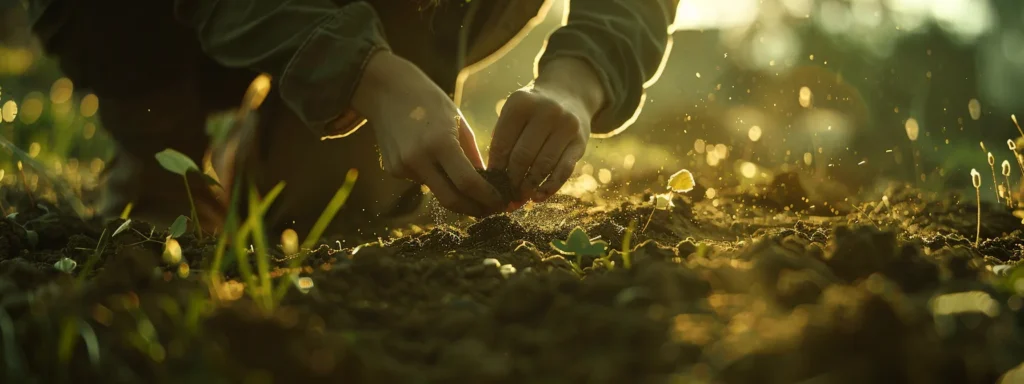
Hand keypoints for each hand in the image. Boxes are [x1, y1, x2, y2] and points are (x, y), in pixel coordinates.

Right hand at [352, 51, 503, 215]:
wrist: (386, 92)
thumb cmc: (430, 102)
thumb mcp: (458, 122)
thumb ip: (472, 156)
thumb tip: (486, 185)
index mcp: (440, 142)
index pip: (468, 183)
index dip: (487, 197)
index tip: (500, 202)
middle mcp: (418, 158)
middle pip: (450, 199)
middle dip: (473, 209)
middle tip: (489, 210)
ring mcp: (402, 167)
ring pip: (436, 191)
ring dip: (454, 190)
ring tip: (466, 180)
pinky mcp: (393, 170)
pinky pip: (422, 181)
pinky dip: (434, 177)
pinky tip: (431, 157)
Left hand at [488, 58, 606, 204]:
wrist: (569, 96)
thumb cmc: (532, 112)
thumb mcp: (514, 114)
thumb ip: (503, 140)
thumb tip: (494, 181)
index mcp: (521, 103)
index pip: (502, 144)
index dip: (495, 167)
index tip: (492, 182)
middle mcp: (546, 111)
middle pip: (522, 156)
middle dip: (511, 180)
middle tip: (506, 194)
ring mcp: (566, 126)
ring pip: (543, 166)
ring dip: (528, 186)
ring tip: (519, 197)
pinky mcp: (581, 142)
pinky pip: (564, 171)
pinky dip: (549, 188)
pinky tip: (538, 197)